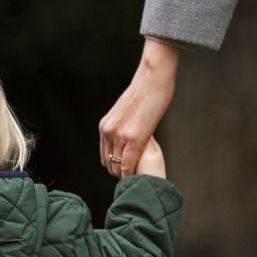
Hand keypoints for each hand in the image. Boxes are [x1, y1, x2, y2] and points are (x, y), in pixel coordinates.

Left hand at [99, 38, 179, 176]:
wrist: (152, 78)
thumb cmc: (145, 92)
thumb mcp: (126, 111)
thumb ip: (123, 124)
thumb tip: (128, 131)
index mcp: (105, 126)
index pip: (104, 154)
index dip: (114, 165)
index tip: (125, 170)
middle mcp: (108, 132)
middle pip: (109, 163)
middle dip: (120, 172)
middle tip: (134, 176)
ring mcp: (119, 136)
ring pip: (117, 166)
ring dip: (127, 174)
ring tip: (139, 177)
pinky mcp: (134, 138)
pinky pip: (128, 163)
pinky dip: (133, 172)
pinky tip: (141, 176)